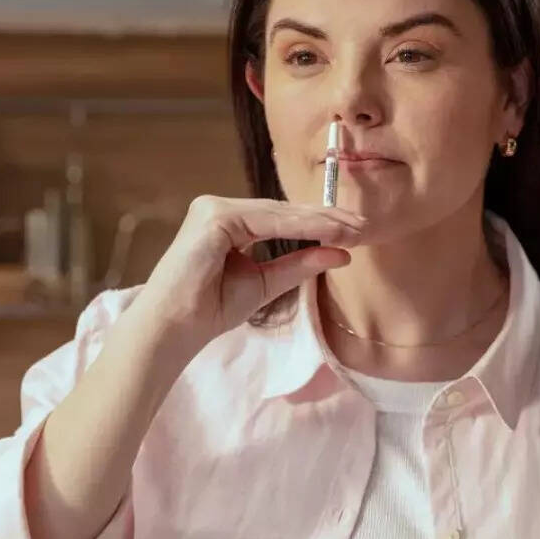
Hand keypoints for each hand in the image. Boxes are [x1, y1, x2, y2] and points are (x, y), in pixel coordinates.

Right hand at [126, 196, 364, 346]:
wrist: (175, 329)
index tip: (356, 232)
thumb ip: (299, 264)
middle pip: (283, 210)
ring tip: (353, 229)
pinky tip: (327, 231)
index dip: (320, 223)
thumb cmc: (210, 310)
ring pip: (278, 212)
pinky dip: (299, 225)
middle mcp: (219, 208)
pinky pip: (265, 220)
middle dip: (326, 218)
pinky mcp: (213, 216)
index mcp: (228, 221)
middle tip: (364, 226)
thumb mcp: (265, 284)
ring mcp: (213, 208)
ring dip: (319, 220)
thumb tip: (342, 253)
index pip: (282, 218)